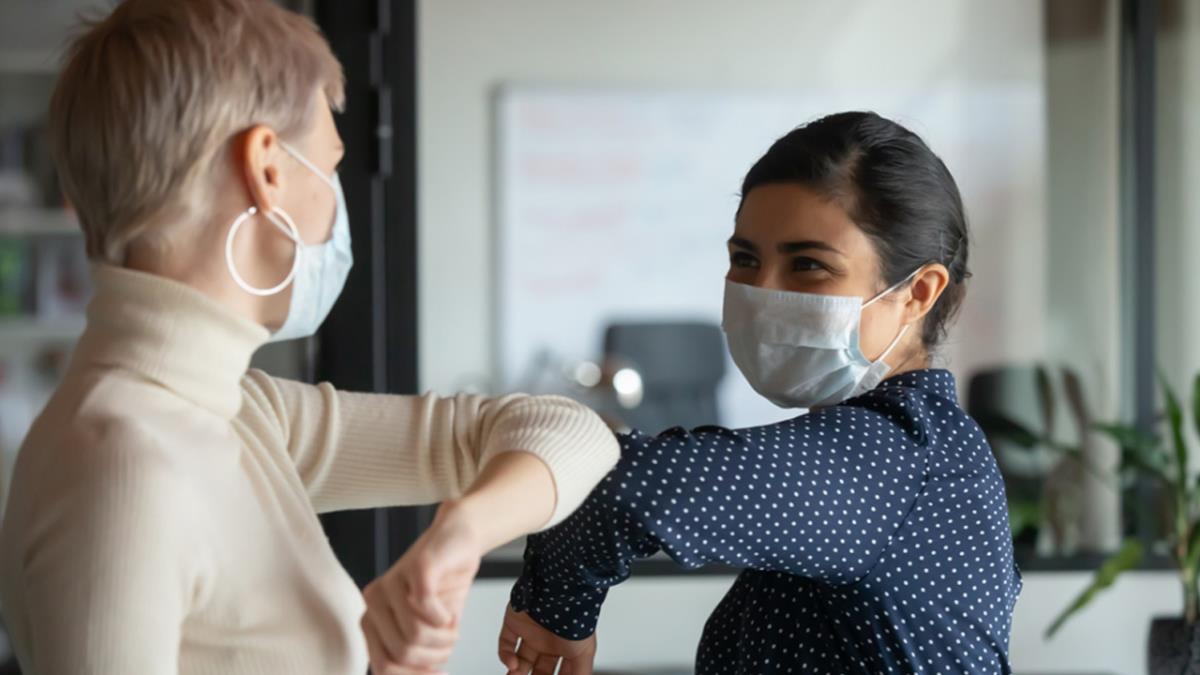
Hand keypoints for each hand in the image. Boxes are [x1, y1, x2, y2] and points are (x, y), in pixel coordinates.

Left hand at [361, 501, 483, 674]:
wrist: (459, 540)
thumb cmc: (443, 588)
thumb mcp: (425, 629)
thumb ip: (413, 654)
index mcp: (371, 620)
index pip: (383, 668)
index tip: (439, 673)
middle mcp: (374, 601)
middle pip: (401, 654)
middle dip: (434, 657)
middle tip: (448, 644)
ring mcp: (392, 582)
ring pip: (415, 635)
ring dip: (444, 640)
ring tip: (452, 629)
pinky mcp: (416, 567)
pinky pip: (427, 608)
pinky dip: (446, 619)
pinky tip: (450, 613)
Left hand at [498, 604, 596, 674]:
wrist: (561, 591)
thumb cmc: (576, 617)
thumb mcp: (584, 653)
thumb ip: (580, 673)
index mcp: (565, 647)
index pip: (557, 671)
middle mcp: (547, 639)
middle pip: (537, 668)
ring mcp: (530, 631)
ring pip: (519, 659)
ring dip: (516, 672)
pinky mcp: (514, 622)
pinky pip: (505, 643)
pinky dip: (505, 656)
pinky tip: (512, 665)